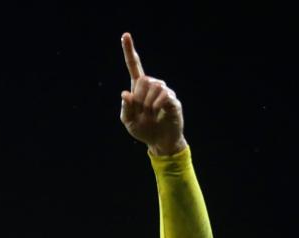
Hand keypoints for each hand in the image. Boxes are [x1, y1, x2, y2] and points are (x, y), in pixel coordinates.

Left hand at [119, 33, 186, 155]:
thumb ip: (125, 108)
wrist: (160, 142)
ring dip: (148, 104)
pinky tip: (158, 114)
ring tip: (151, 115)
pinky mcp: (173, 99)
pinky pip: (163, 95)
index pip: (134, 66)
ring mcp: (164, 91)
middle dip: (140, 99)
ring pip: (153, 87)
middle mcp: (152, 86)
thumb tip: (126, 93)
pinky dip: (157, 106)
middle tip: (143, 113)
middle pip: (143, 80)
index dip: (129, 51)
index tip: (125, 35)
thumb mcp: (128, 121)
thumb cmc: (143, 130)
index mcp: (138, 89)